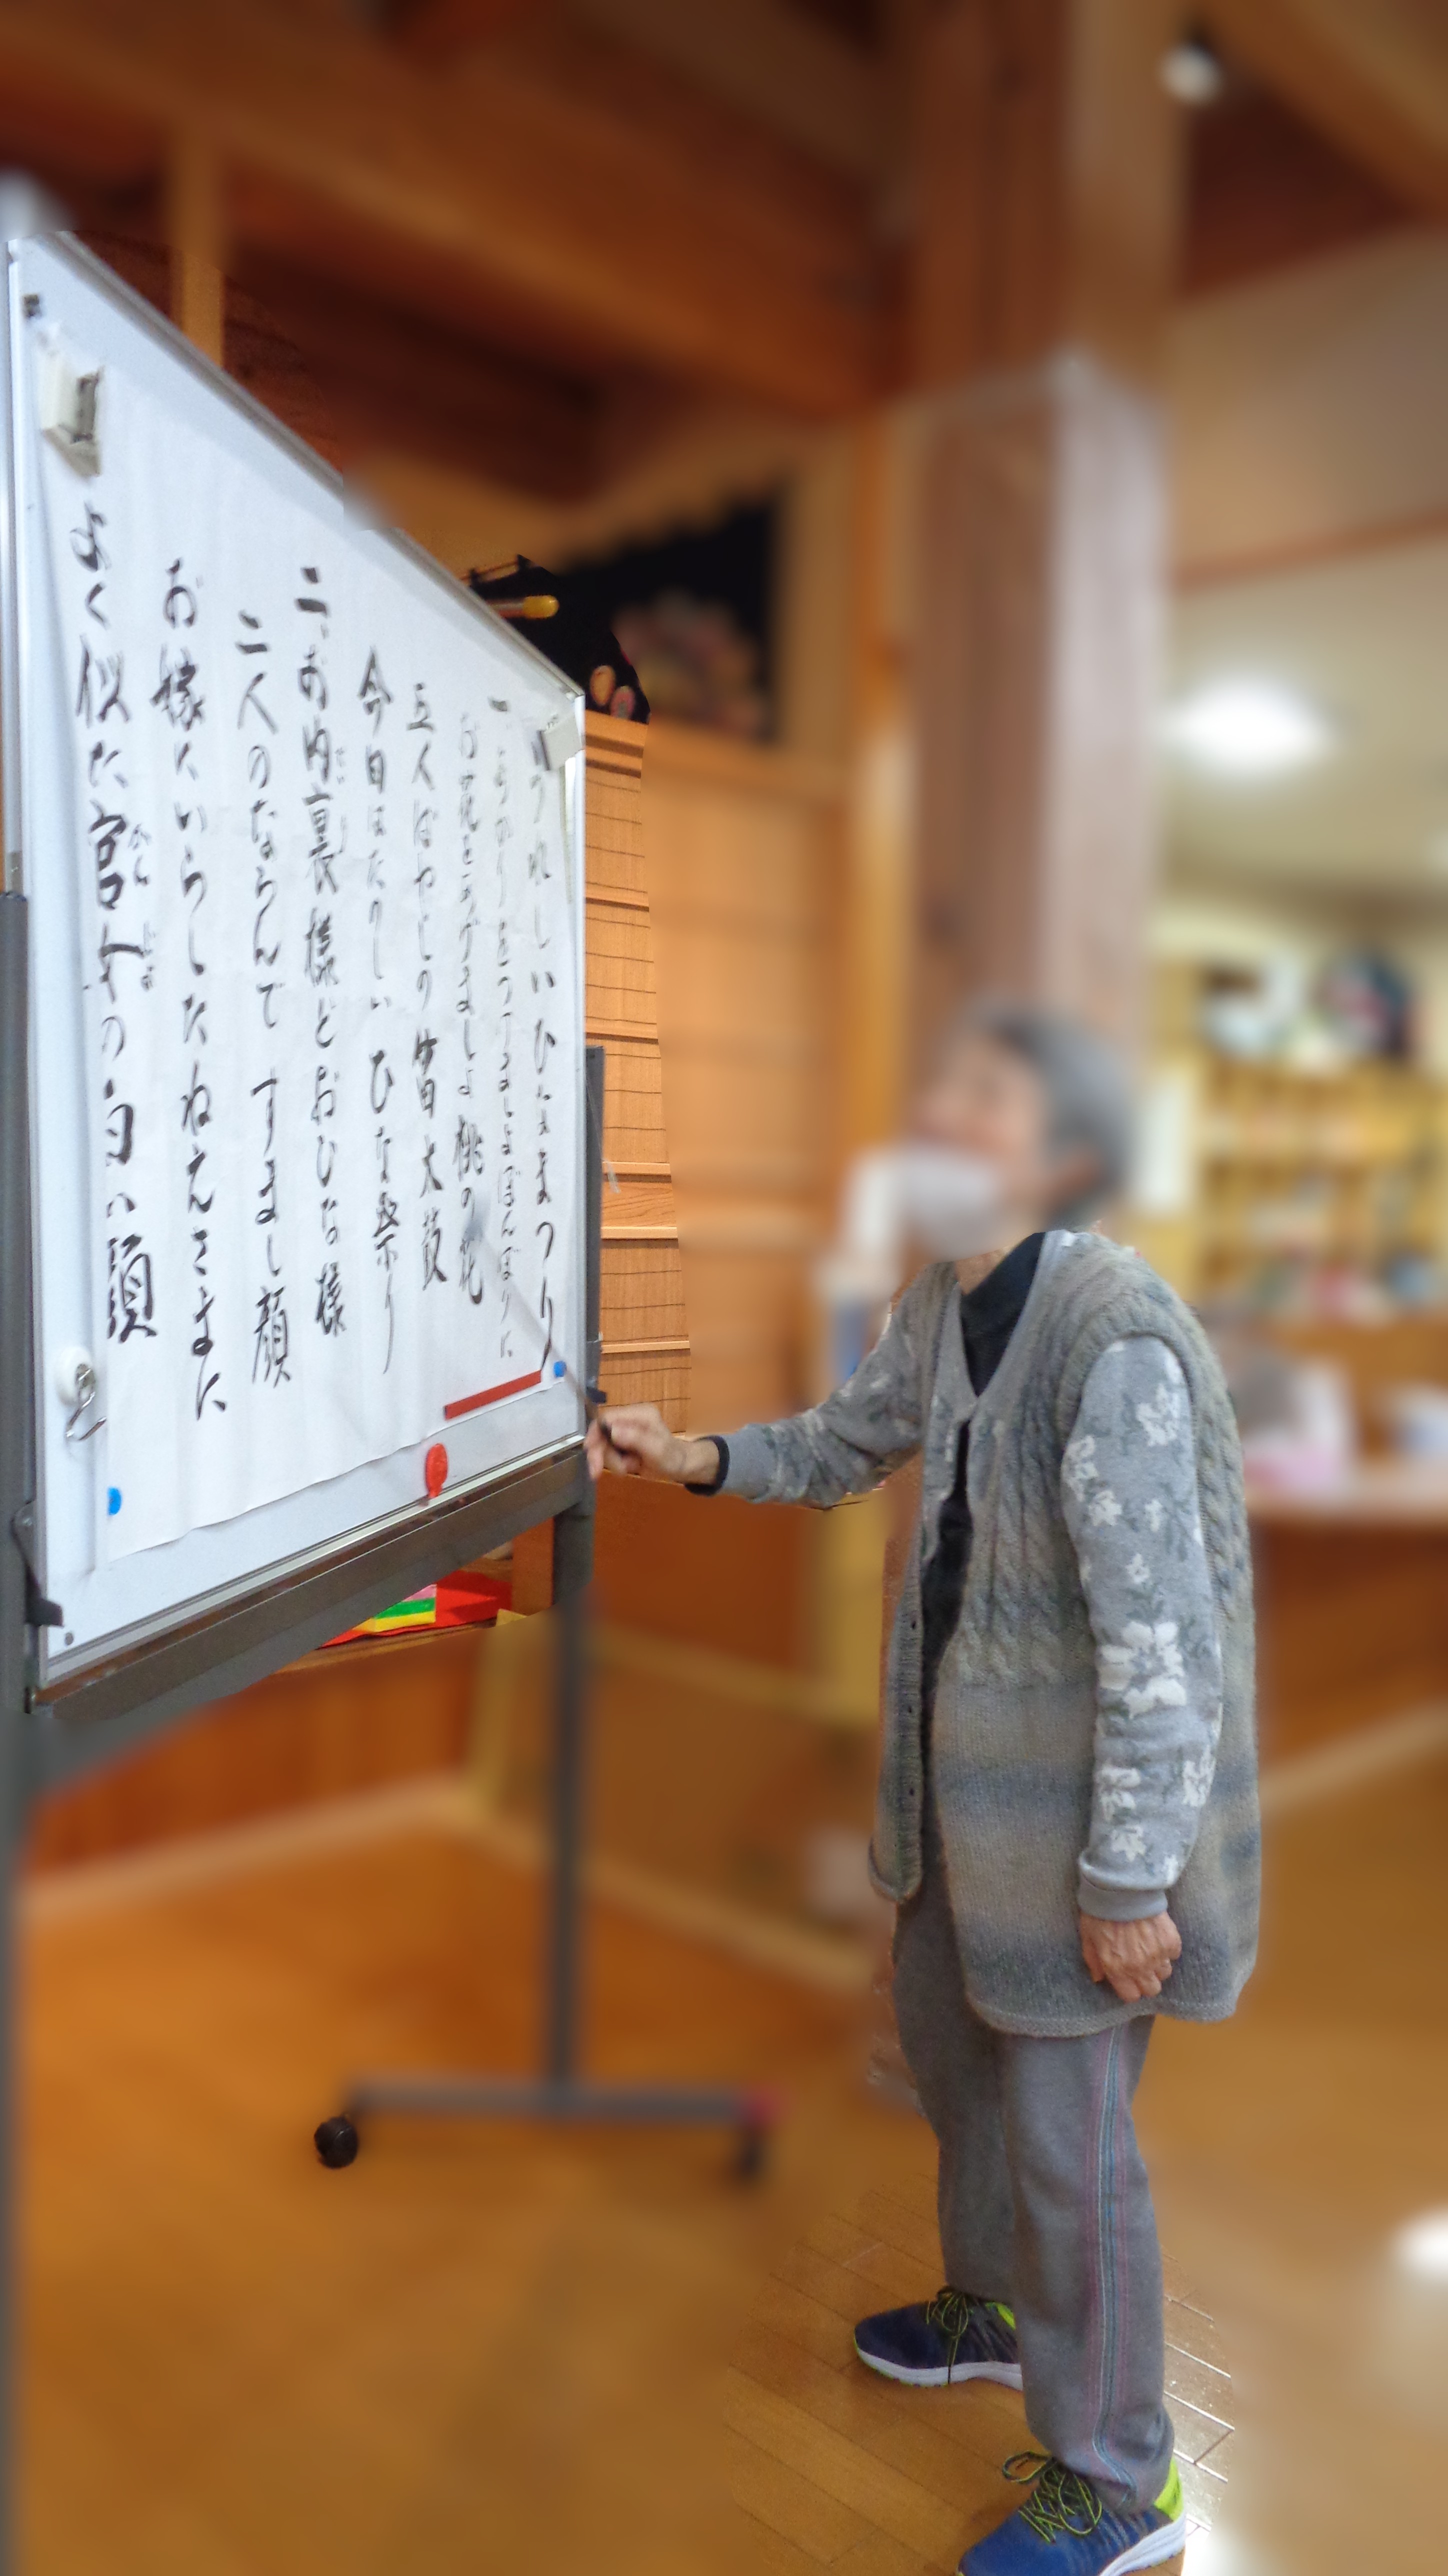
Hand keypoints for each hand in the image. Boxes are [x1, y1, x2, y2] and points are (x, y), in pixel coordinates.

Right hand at [585, 1403, 720, 1487]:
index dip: (595, 1433)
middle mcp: (630, 1419)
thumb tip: (611, 1431)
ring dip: (612, 1461)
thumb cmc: (673, 1457)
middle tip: (597, 1473)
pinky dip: (616, 1463)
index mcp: (639, 1413)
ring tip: (628, 1469)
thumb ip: (635, 1438)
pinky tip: (629, 1467)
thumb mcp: (656, 1449)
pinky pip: (610, 1453)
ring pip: (604, 1445)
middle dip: (602, 1453)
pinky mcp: (624, 1443)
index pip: (607, 1417)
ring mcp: (626, 1432)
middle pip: (601, 1432)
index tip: (590, 1451)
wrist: (681, 1468)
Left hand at [1079, 1909, 1181, 2003]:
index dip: (1130, 1988)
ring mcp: (1158, 1955)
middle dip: (1146, 1980)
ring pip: (1165, 1973)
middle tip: (1141, 1965)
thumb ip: (1093, 1961)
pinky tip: (1157, 1936)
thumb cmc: (1100, 1911)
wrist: (1121, 1887)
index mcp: (1117, 1969)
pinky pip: (1174, 1955)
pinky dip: (1168, 1949)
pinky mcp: (1171, 1940)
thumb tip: (1099, 1979)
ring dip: (1158, 1965)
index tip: (1128, 1978)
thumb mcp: (1088, 1937)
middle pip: (1152, 1989)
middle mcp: (1139, 1967)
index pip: (1131, 1996)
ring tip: (1149, 1948)